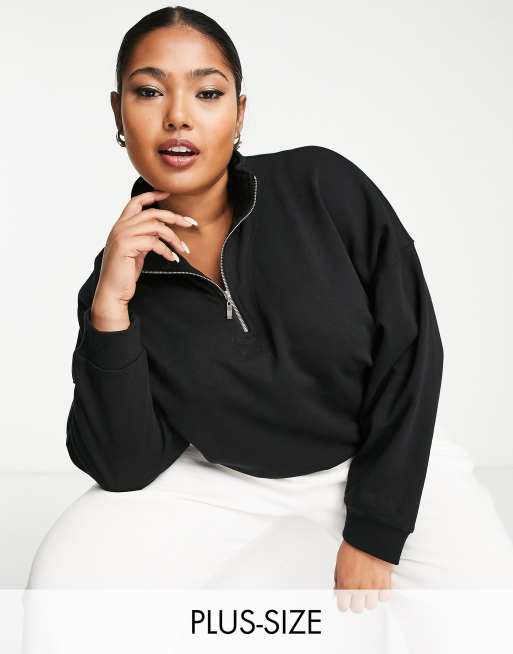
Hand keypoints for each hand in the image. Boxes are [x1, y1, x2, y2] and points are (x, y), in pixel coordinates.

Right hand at [95, 189, 197, 306]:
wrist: (112, 292)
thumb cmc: (124, 274)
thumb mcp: (136, 251)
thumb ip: (144, 238)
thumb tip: (161, 231)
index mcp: (121, 226)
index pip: (135, 202)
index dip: (152, 195)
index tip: (168, 193)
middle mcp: (120, 227)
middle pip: (152, 213)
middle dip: (174, 217)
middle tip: (191, 223)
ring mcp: (122, 235)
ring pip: (156, 227)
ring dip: (174, 237)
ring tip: (184, 249)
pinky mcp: (126, 246)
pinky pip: (154, 242)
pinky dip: (167, 250)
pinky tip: (172, 259)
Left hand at [333, 540, 392, 612]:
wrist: (370, 537)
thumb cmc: (354, 546)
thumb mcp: (339, 562)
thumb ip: (338, 579)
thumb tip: (338, 591)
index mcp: (345, 583)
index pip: (343, 607)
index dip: (344, 602)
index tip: (346, 599)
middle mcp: (358, 588)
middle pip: (357, 609)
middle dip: (356, 602)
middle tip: (357, 593)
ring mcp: (373, 587)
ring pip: (371, 605)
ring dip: (370, 598)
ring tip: (369, 587)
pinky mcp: (385, 583)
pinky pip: (384, 598)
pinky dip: (382, 593)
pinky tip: (378, 585)